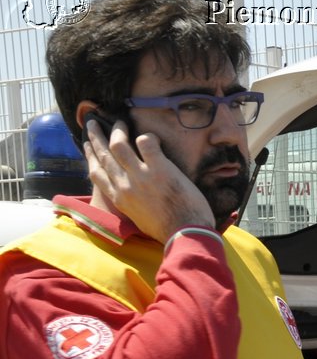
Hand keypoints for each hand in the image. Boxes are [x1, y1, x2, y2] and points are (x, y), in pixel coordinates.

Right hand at [82, 117, 213, 241]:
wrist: (186, 236)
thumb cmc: (168, 231)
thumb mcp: (139, 220)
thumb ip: (132, 205)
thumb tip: (133, 197)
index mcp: (119, 199)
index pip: (96, 173)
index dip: (90, 156)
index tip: (87, 145)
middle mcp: (124, 185)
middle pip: (103, 155)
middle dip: (96, 137)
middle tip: (92, 122)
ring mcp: (140, 176)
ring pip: (118, 145)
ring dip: (118, 131)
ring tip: (121, 122)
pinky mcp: (159, 169)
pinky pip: (146, 143)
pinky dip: (147, 137)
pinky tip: (151, 137)